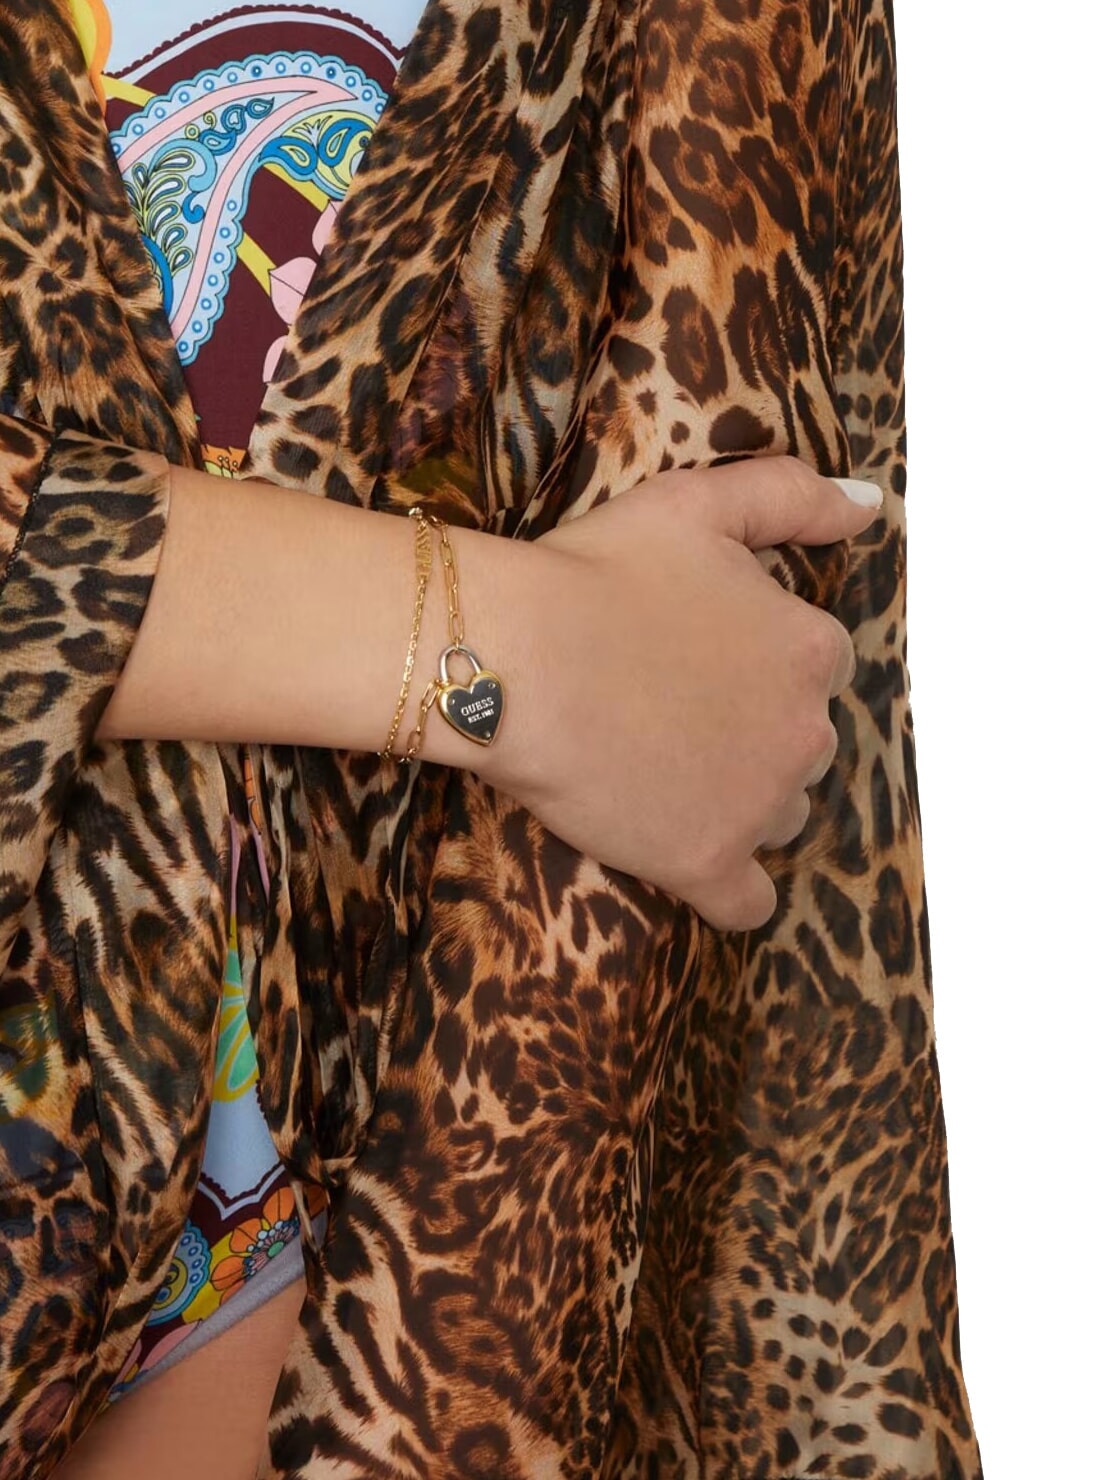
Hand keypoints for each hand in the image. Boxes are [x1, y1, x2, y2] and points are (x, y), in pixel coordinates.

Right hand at [469, 457, 880, 931]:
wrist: (515, 661)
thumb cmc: (596, 574)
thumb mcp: (699, 502)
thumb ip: (793, 495)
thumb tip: (872, 504)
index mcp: (809, 648)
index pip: (811, 666)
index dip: (755, 661)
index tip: (697, 658)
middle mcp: (805, 731)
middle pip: (800, 744)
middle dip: (753, 733)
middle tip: (671, 713)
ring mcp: (760, 804)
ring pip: (779, 814)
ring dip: (741, 801)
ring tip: (664, 776)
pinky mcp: (708, 862)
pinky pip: (748, 901)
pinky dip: (732, 890)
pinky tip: (697, 863)